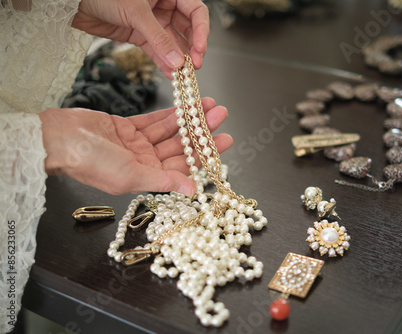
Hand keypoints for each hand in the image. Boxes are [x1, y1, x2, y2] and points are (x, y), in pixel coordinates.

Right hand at [39, 98, 231, 195]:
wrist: (57, 139)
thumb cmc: (89, 163)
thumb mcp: (130, 175)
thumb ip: (163, 180)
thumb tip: (193, 191)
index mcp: (147, 178)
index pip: (184, 167)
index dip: (206, 154)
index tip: (225, 141)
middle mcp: (145, 162)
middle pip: (181, 147)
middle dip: (202, 132)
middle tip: (222, 117)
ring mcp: (137, 144)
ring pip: (171, 131)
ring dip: (190, 119)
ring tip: (211, 105)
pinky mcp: (128, 127)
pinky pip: (155, 120)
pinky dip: (172, 112)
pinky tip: (188, 104)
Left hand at [72, 0, 208, 76]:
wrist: (74, 1)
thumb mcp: (136, 12)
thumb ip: (158, 37)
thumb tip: (177, 60)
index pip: (196, 11)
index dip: (202, 30)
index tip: (200, 48)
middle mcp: (163, 5)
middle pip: (187, 29)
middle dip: (192, 48)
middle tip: (195, 65)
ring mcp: (152, 21)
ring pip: (172, 43)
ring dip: (179, 59)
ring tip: (183, 74)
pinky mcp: (140, 35)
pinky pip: (157, 50)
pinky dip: (164, 62)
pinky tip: (171, 74)